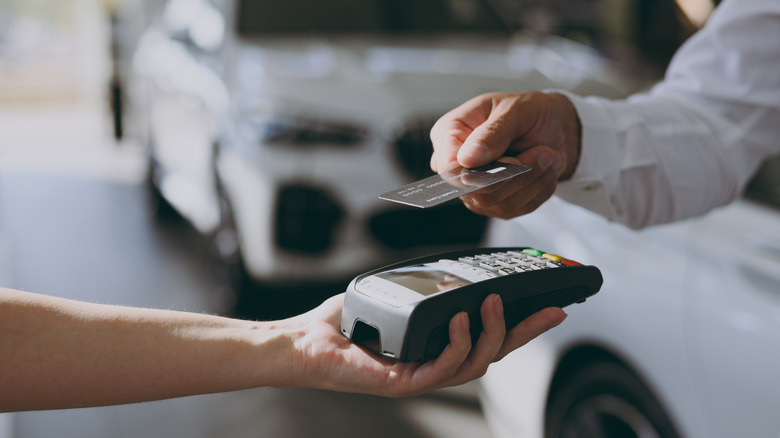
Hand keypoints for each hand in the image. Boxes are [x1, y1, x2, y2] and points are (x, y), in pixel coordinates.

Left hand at [284, 293, 565, 397]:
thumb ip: (427, 287)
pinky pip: (442, 368)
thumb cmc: (347, 322)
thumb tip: (456, 267)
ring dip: (491, 334)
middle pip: (494, 354)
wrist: (306, 343)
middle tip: (553, 311)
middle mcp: (435, 364)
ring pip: (475, 364)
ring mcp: (422, 377)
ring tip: (491, 303)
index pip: (488, 337)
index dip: (521, 324)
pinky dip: (457, 343)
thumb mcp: (397, 295)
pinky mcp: (403, 383)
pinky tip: (460, 319)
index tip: (550, 306)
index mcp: (438, 345)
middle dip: (527, 333)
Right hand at [430, 91, 580, 218]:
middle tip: (541, 152)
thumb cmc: (530, 111)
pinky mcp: (497, 203)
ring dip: (532, 180)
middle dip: (515, 175)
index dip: (477, 171)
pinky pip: (518, 208)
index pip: (448, 167)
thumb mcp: (515, 109)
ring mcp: (476, 187)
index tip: (511, 160)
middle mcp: (458, 164)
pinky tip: (545, 169)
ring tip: (546, 155)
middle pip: (475, 191)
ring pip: (499, 204)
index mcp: (449, 133)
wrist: (556, 127)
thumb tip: (468, 157)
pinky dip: (540, 189)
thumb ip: (492, 132)